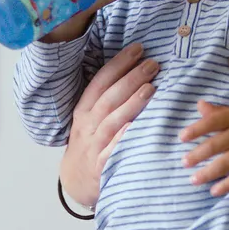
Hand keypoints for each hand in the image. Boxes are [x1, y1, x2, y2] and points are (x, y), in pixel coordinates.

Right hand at [59, 42, 158, 207]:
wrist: (76, 181)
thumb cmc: (91, 142)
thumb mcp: (90, 117)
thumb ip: (108, 96)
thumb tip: (135, 66)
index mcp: (84, 110)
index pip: (100, 82)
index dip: (118, 64)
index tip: (138, 48)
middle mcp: (87, 125)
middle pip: (108, 98)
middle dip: (130, 79)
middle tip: (152, 64)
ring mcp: (93, 146)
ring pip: (111, 122)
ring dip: (130, 104)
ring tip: (150, 88)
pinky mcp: (100, 167)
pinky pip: (110, 152)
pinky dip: (120, 140)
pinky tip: (132, 128)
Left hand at [179, 101, 228, 196]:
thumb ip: (219, 112)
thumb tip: (199, 105)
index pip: (214, 121)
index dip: (197, 129)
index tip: (182, 137)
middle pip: (217, 144)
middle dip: (198, 154)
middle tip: (184, 162)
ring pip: (225, 163)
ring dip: (208, 173)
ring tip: (193, 180)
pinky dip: (226, 185)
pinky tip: (213, 191)